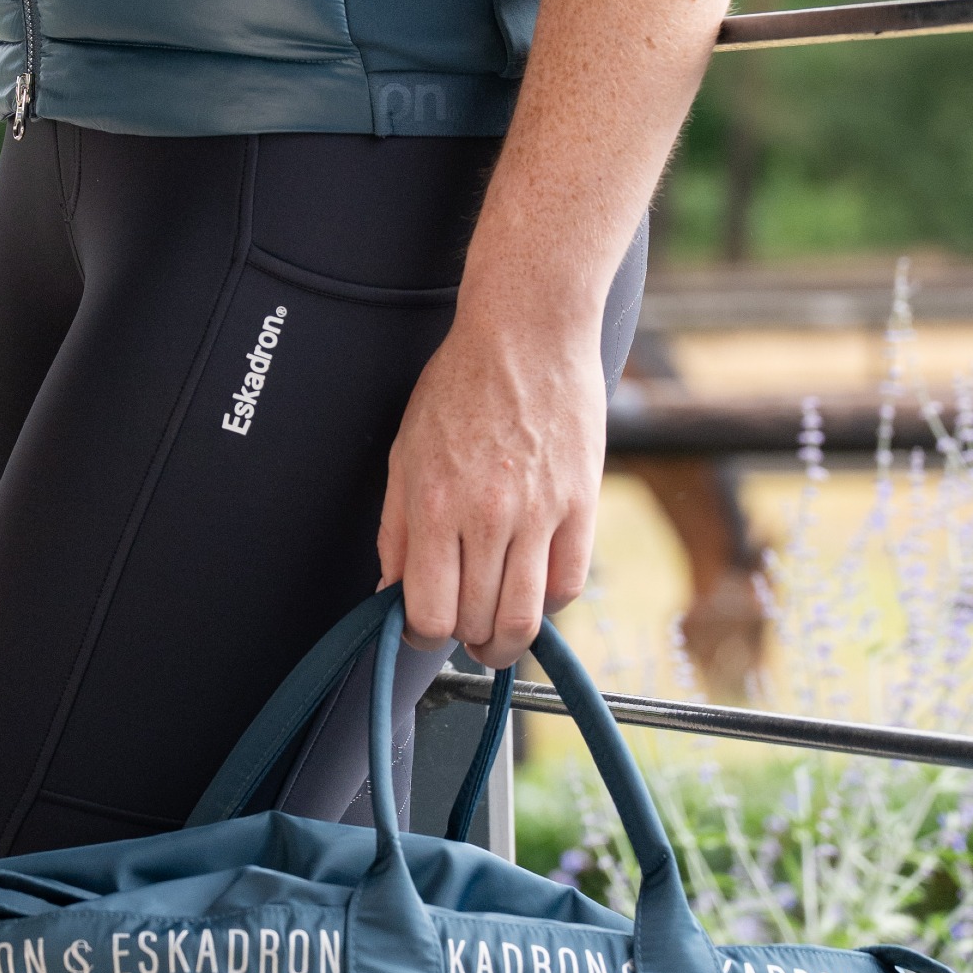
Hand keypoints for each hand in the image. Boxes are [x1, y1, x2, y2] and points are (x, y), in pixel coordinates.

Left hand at [378, 303, 604, 661]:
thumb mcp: (404, 454)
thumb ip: (396, 532)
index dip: (421, 636)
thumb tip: (390, 594)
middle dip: (464, 640)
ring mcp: (540, 513)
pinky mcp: (582, 503)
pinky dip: (550, 605)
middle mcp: (488, 516)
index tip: (423, 628)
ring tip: (498, 635)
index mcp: (436, 506)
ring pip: (526, 616)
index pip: (429, 612)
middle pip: (478, 622)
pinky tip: (534, 593)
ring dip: (507, 641)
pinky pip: (569, 583)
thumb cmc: (460, 385)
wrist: (527, 332)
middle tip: (462, 630)